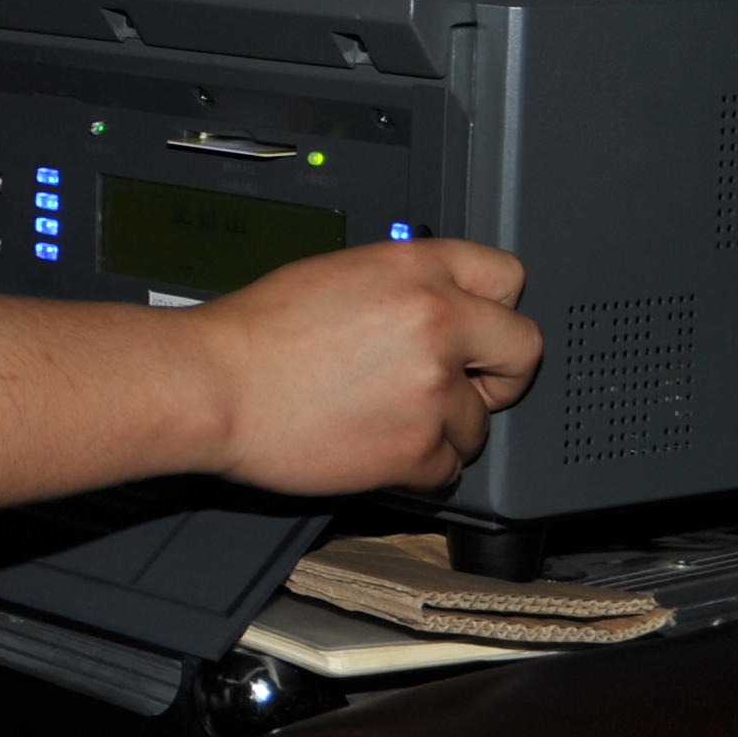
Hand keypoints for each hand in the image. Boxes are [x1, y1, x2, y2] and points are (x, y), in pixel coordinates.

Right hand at [199, 239, 540, 496]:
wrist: (214, 385)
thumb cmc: (254, 335)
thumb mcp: (338, 275)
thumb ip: (403, 288)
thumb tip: (436, 311)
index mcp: (415, 267)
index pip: (507, 277)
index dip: (496, 310)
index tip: (483, 333)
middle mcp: (435, 320)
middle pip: (524, 348)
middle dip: (501, 375)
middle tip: (469, 387)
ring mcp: (432, 387)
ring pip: (478, 423)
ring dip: (443, 430)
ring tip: (384, 419)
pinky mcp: (416, 447)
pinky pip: (446, 469)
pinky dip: (416, 468)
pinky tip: (374, 447)